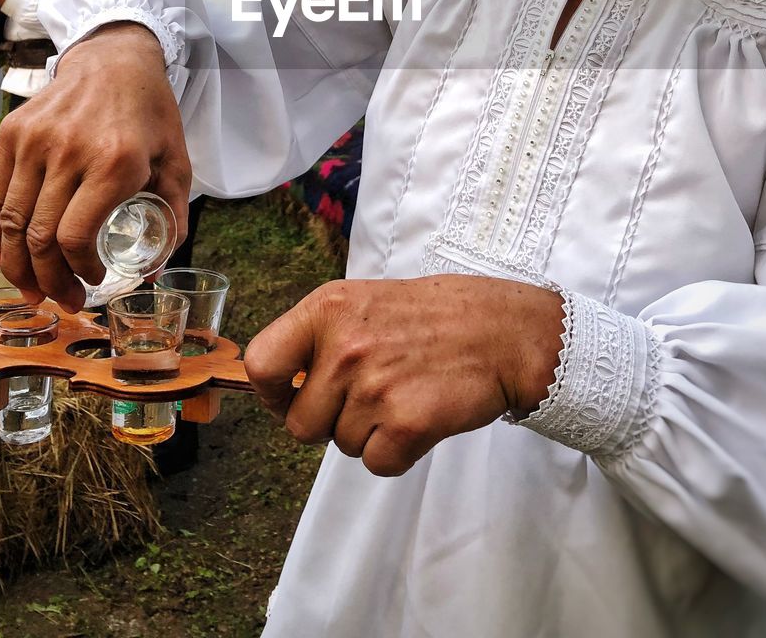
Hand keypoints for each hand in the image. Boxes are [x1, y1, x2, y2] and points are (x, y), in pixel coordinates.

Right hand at [0, 23, 191, 310]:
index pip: (75, 237)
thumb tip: (156, 272)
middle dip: (47, 281)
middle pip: (40, 237)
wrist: (115, 60)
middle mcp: (69, 152)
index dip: (78, 271)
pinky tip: (7, 256)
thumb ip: (173, 217)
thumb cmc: (149, 115)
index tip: (92, 281)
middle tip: (60, 300)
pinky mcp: (12, 133)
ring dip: (17, 267)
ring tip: (30, 289)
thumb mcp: (176, 163)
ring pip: (10, 222)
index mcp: (113, 163)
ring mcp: (34, 141)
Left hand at [244, 275, 565, 476]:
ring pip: (342, 446)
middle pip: (300, 424)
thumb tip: (278, 387)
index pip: (262, 365)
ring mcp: (375, 386)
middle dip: (329, 422)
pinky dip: (396, 453)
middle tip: (368, 397)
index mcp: (326, 308)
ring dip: (369, 433)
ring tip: (403, 394)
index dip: (273, 393)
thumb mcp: (364, 302)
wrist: (502, 331)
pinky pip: (377, 464)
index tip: (292, 397)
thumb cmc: (433, 317)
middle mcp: (344, 346)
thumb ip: (320, 337)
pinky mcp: (407, 422)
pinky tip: (419, 417)